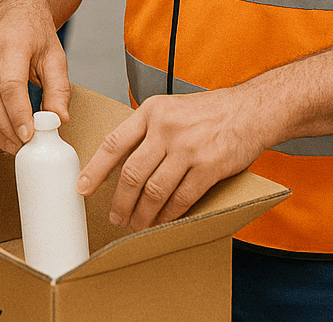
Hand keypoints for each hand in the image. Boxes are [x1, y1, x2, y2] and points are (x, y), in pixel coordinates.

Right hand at [0, 0, 69, 154]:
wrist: (16, 16)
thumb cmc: (37, 37)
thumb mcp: (56, 57)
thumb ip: (59, 89)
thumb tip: (59, 120)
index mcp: (11, 45)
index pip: (10, 85)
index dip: (18, 114)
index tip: (29, 136)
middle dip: (7, 128)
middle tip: (24, 146)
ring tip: (13, 144)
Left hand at [76, 87, 272, 230]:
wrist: (250, 110)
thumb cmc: (208, 112)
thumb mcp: (169, 108)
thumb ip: (146, 130)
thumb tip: (120, 161)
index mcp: (151, 112)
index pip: (114, 143)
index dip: (95, 169)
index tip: (82, 188)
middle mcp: (166, 128)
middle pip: (132, 173)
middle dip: (120, 201)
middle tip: (115, 217)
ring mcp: (188, 148)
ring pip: (155, 190)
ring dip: (144, 213)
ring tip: (138, 224)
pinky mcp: (208, 166)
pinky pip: (182, 198)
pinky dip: (170, 214)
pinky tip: (164, 221)